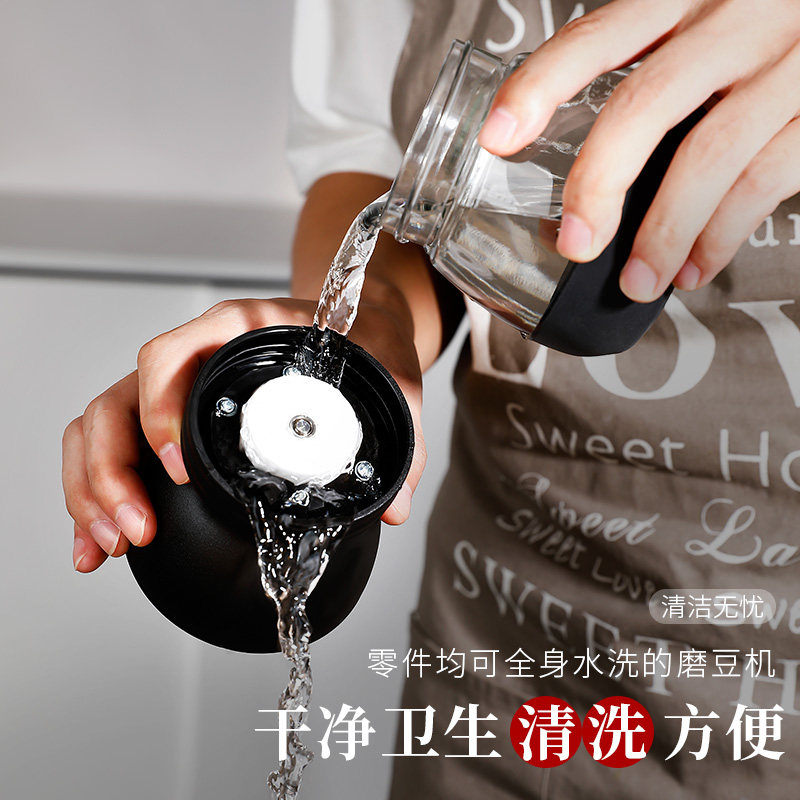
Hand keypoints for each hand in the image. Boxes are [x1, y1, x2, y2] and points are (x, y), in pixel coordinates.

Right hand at [62, 297, 425, 572]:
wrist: (359, 324)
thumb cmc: (361, 336)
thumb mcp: (387, 370)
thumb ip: (399, 431)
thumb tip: (392, 507)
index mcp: (235, 331)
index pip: (167, 358)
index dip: (159, 412)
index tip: (180, 467)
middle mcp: (195, 356)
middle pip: (117, 402)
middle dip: (110, 472)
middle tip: (137, 528)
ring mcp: (178, 388)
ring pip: (102, 427)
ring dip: (93, 489)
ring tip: (113, 545)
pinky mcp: (174, 418)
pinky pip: (117, 449)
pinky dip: (97, 495)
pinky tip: (100, 543)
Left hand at [478, 0, 799, 300]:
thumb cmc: (762, 25)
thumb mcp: (702, 23)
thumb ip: (647, 71)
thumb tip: (584, 174)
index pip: (596, 38)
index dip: (540, 86)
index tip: (497, 137)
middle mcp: (732, 21)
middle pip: (645, 106)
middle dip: (599, 184)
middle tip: (575, 243)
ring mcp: (784, 63)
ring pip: (709, 156)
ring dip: (663, 233)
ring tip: (636, 283)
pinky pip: (764, 180)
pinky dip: (722, 236)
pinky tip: (693, 268)